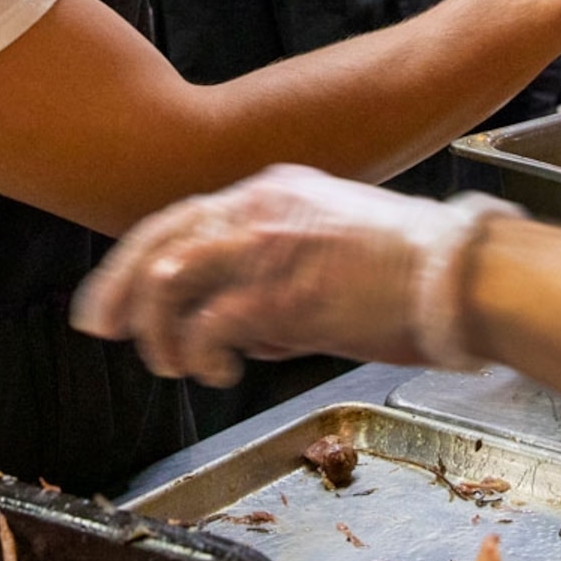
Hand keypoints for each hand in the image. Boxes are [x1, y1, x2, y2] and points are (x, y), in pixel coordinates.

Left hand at [72, 168, 519, 386]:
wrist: (461, 277)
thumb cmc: (412, 272)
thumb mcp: (333, 244)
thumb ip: (279, 268)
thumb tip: (245, 326)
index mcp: (273, 189)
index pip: (181, 217)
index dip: (136, 259)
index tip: (114, 296)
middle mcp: (261, 206)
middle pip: (159, 241)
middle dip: (120, 289)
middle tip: (100, 328)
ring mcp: (268, 248)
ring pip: (171, 281)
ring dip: (160, 331)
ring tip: (173, 364)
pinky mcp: (282, 294)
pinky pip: (209, 327)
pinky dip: (201, 355)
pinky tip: (220, 372)